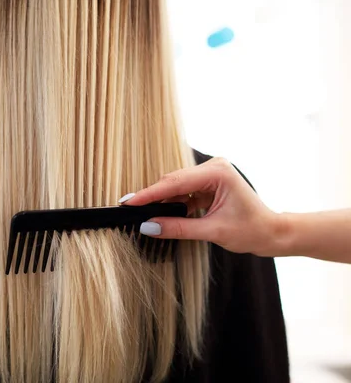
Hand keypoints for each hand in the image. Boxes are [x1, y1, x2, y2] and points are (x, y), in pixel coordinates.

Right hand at [120, 158, 283, 255]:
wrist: (272, 233)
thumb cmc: (252, 230)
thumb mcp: (213, 232)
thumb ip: (178, 228)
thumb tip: (148, 227)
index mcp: (218, 172)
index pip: (175, 183)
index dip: (149, 194)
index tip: (129, 202)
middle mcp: (213, 167)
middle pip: (172, 181)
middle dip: (152, 197)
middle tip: (130, 210)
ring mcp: (210, 174)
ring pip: (175, 187)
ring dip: (162, 201)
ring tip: (143, 215)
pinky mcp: (208, 184)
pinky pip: (183, 192)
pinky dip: (172, 204)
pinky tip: (162, 215)